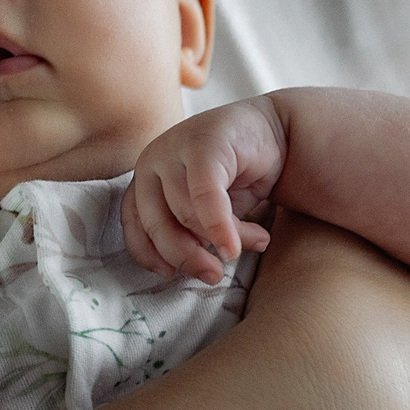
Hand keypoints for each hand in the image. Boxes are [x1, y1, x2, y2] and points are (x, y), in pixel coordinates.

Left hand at [125, 99, 284, 282]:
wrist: (275, 133)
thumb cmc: (236, 178)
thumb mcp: (205, 213)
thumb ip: (188, 233)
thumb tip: (187, 269)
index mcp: (145, 180)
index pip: (134, 225)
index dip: (150, 255)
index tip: (172, 276)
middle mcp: (151, 162)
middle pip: (157, 224)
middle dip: (186, 257)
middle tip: (214, 275)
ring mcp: (173, 149)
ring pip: (187, 214)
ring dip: (224, 239)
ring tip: (258, 241)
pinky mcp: (202, 144)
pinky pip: (205, 197)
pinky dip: (221, 228)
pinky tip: (237, 246)